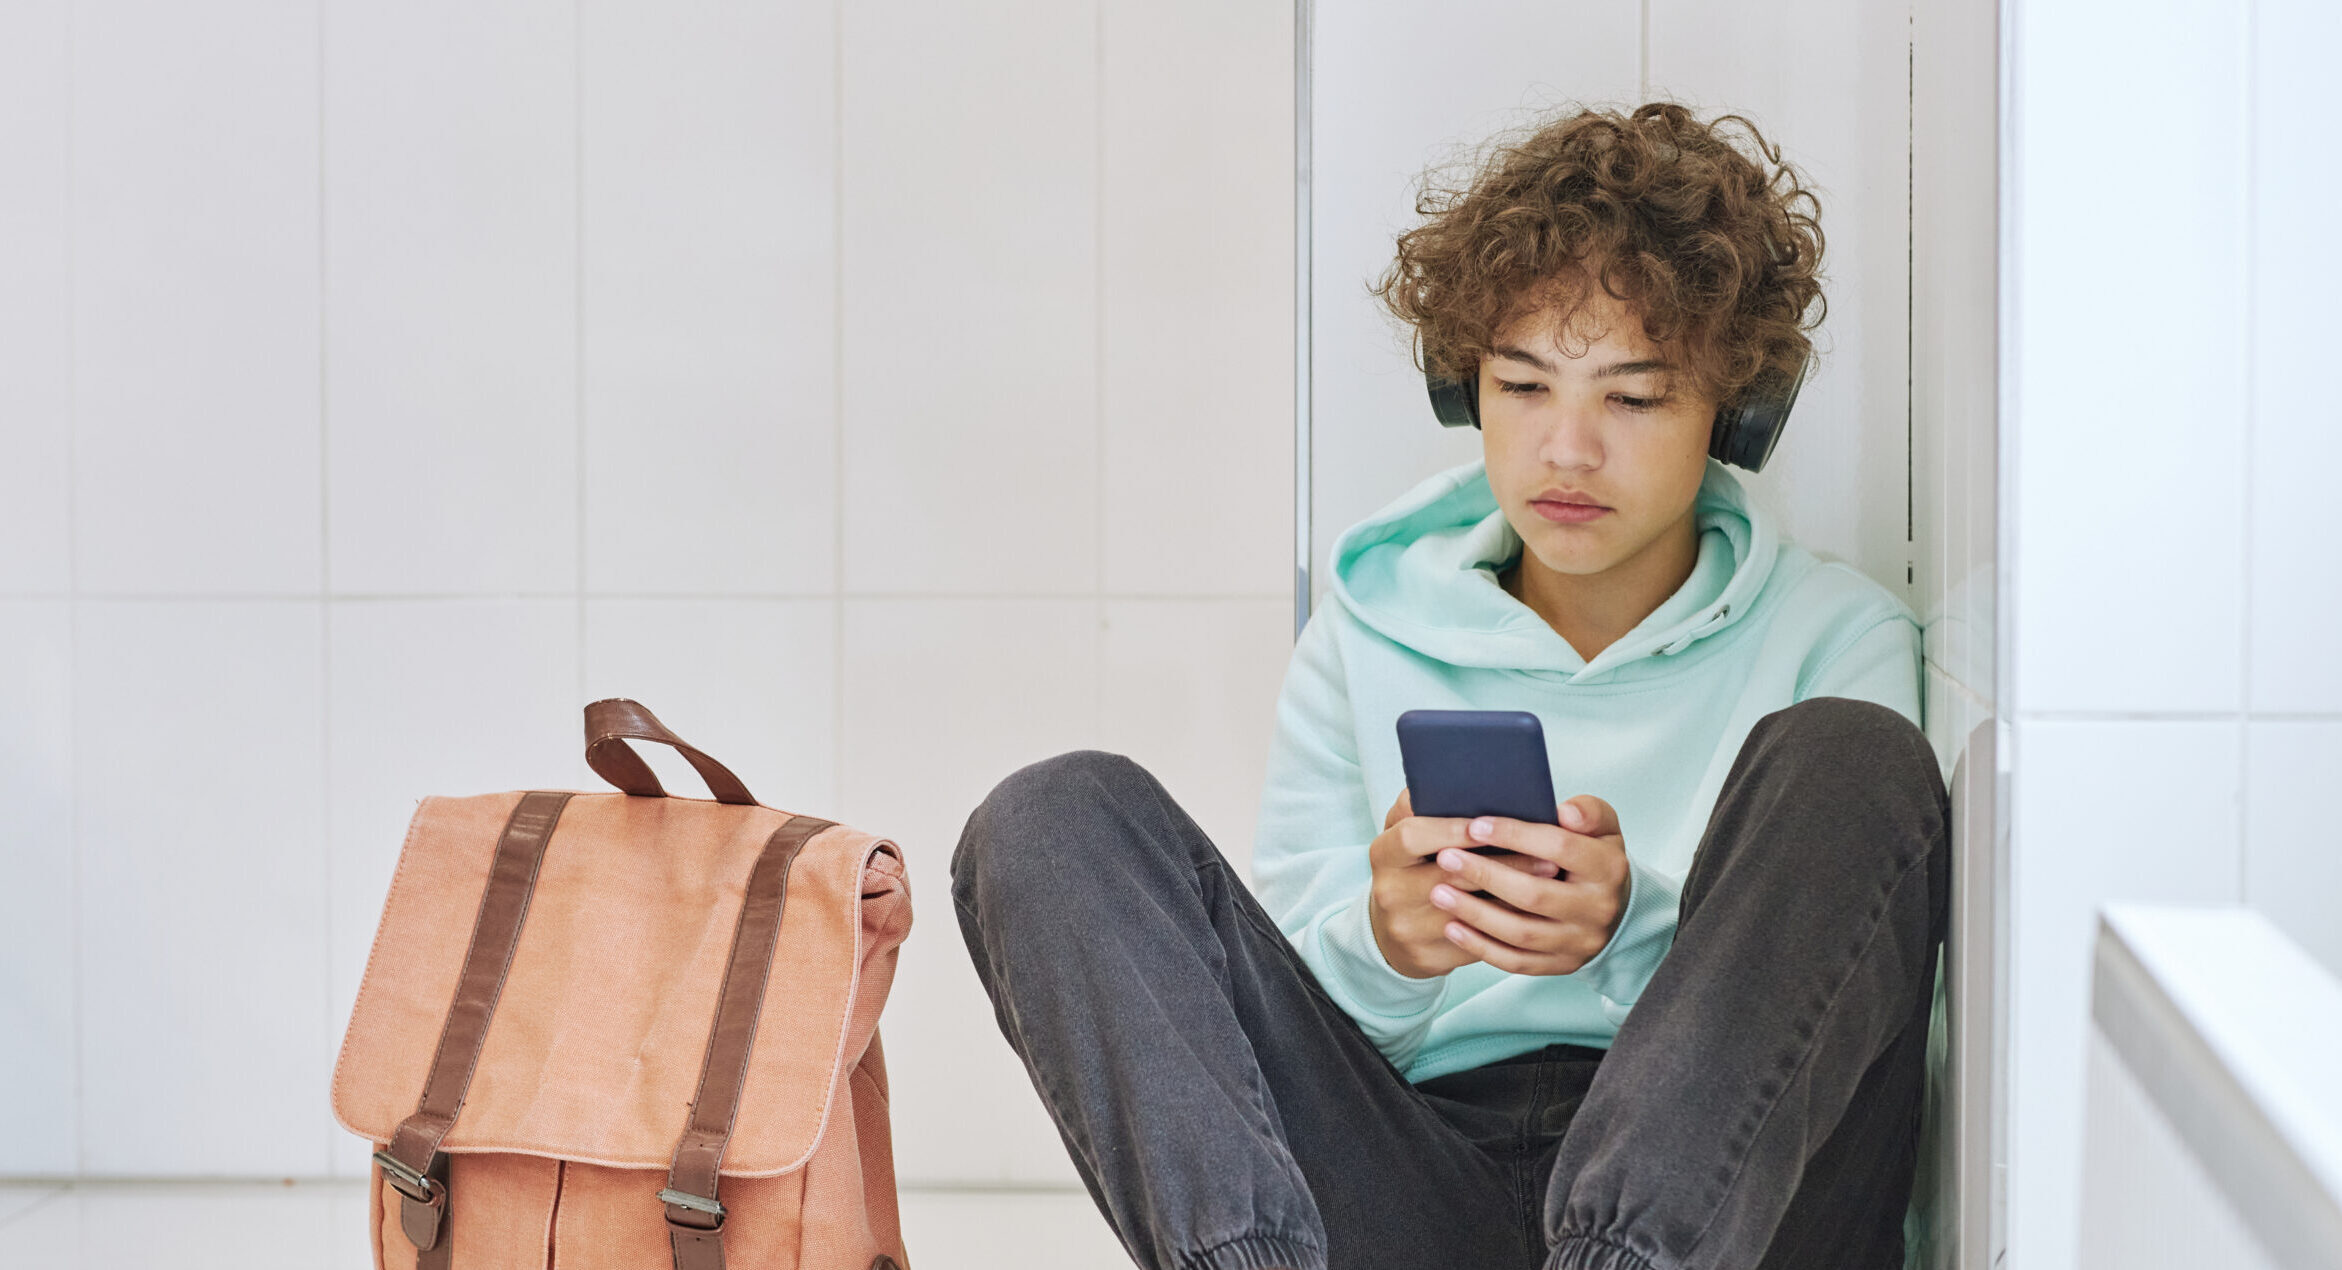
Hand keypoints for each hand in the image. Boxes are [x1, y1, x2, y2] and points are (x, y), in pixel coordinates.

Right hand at [1365, 786, 1565, 978]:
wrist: (1392, 931)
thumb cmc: (1410, 867)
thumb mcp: (1406, 832)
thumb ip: (1420, 804)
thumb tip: (1453, 782)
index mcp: (1383, 853)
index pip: (1414, 836)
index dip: (1451, 829)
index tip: (1488, 825)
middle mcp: (1391, 892)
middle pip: (1449, 875)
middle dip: (1502, 863)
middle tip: (1546, 855)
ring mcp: (1408, 927)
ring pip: (1469, 911)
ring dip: (1514, 894)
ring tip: (1550, 878)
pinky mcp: (1428, 956)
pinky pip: (1476, 941)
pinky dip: (1508, 924)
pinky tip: (1536, 910)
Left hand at [1422, 795, 1631, 975]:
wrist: (1615, 907)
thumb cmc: (1595, 856)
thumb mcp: (1601, 825)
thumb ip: (1587, 811)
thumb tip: (1565, 812)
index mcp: (1608, 868)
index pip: (1559, 848)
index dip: (1516, 835)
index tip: (1475, 825)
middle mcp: (1598, 909)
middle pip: (1534, 895)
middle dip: (1485, 875)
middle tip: (1445, 858)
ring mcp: (1581, 942)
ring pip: (1521, 933)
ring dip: (1476, 914)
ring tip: (1440, 893)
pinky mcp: (1563, 965)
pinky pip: (1517, 962)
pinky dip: (1482, 947)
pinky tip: (1453, 928)